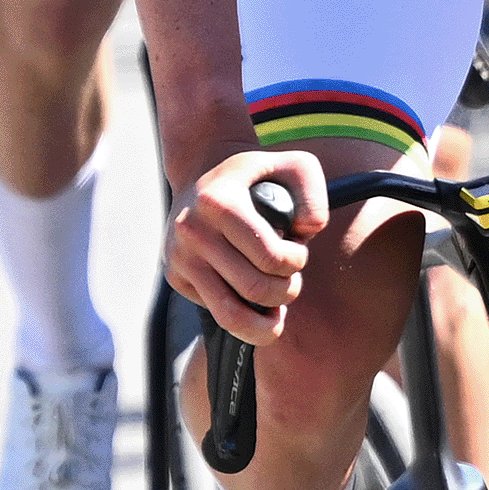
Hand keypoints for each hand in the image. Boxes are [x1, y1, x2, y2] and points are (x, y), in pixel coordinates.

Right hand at [167, 145, 325, 338]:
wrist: (201, 175)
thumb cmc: (257, 177)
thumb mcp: (293, 166)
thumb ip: (313, 195)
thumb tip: (308, 232)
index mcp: (218, 202)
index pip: (269, 257)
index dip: (296, 262)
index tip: (298, 251)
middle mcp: (192, 230)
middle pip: (255, 289)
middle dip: (286, 291)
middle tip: (290, 278)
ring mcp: (180, 257)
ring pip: (231, 317)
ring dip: (266, 323)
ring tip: (278, 310)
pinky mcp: (175, 276)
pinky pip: (216, 314)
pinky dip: (244, 319)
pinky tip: (253, 301)